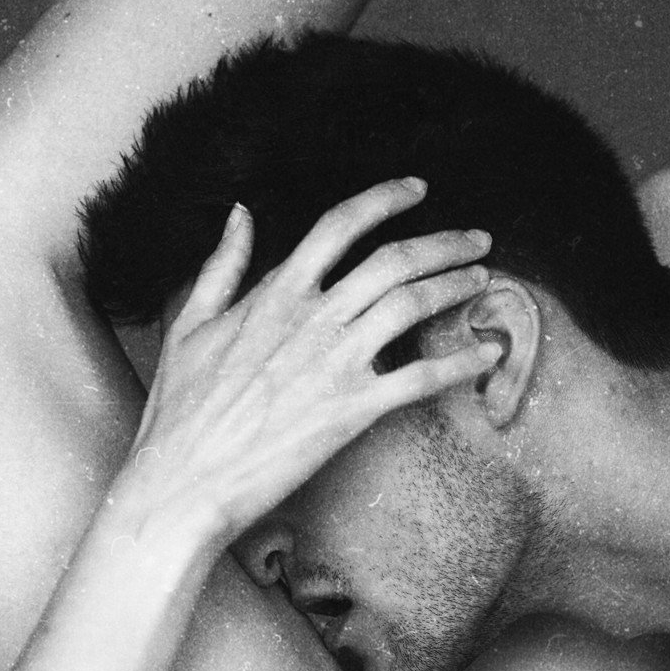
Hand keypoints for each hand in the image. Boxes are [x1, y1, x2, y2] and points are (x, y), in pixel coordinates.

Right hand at [118, 178, 499, 541]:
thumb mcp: (189, 325)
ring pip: (412, 305)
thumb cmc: (180, 412)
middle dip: (444, 243)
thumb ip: (221, 266)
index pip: (339, 225)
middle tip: (477, 240)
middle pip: (393, 260)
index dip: (384, 199)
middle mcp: (312, 319)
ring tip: (485, 280)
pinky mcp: (352, 411)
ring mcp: (335, 363)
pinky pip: (421, 379)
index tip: (417, 189)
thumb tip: (240, 213)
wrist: (183, 480)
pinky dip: (461, 364)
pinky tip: (490, 355)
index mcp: (274, 294)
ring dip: (457, 286)